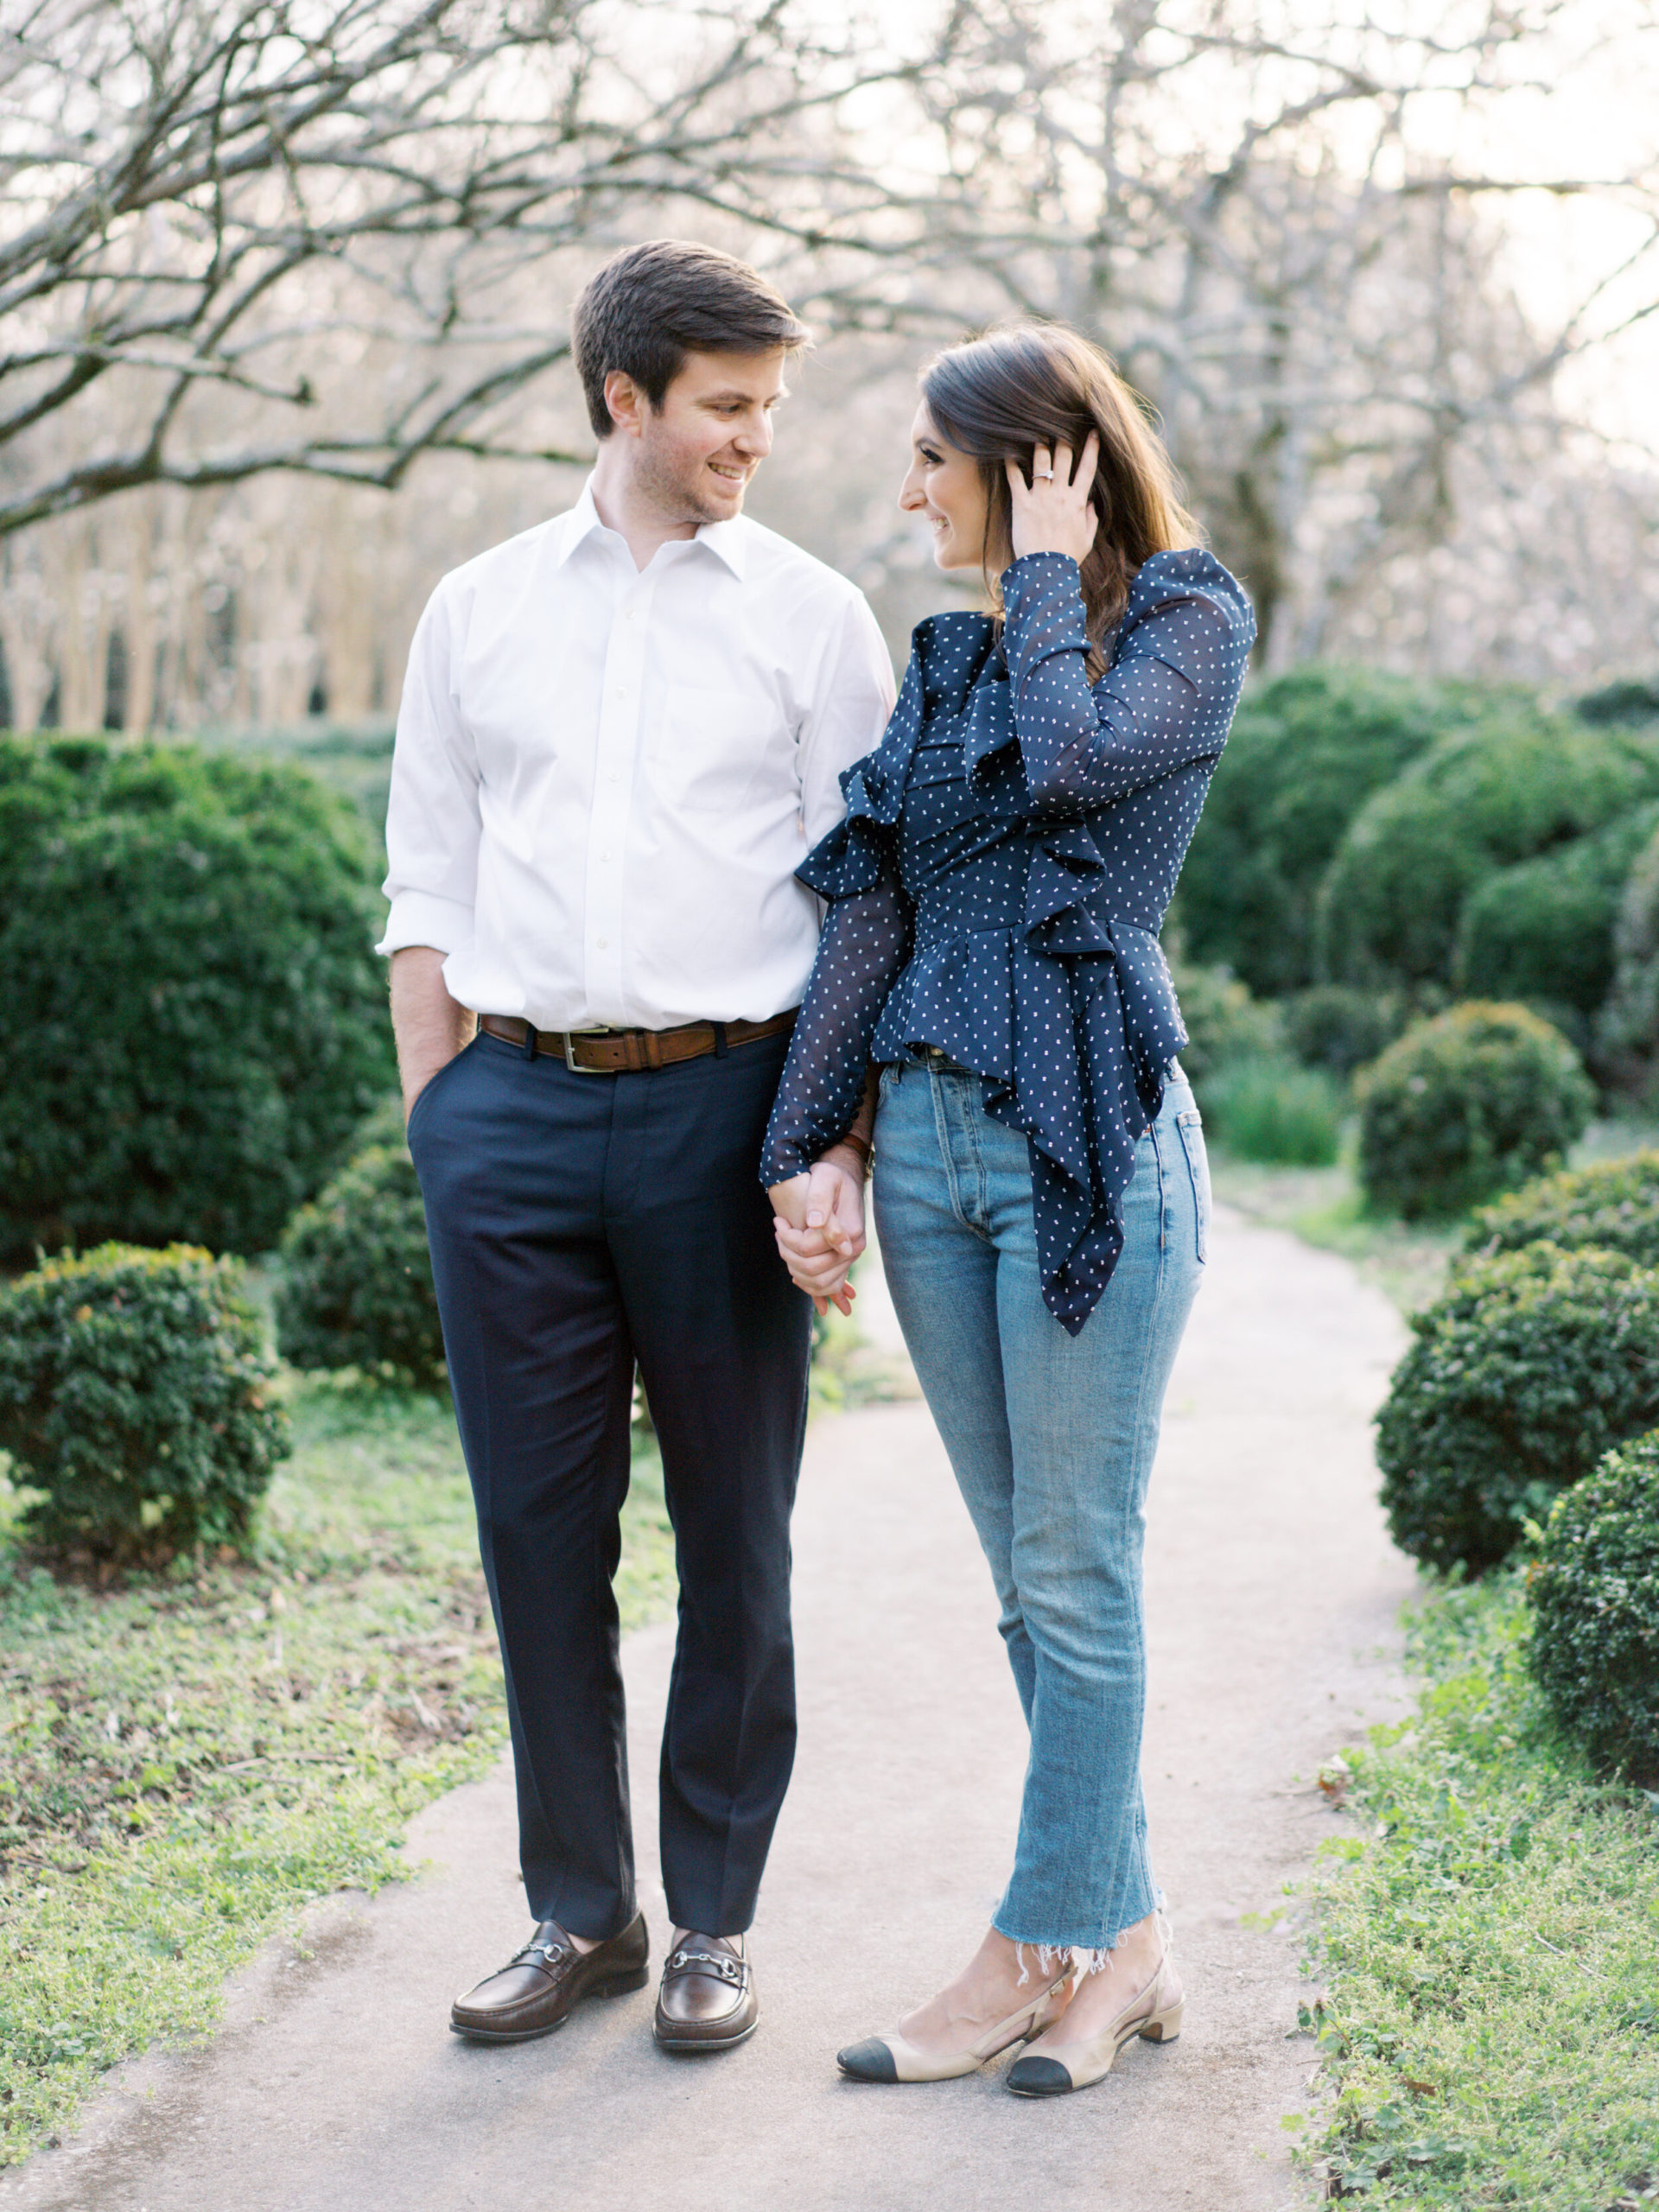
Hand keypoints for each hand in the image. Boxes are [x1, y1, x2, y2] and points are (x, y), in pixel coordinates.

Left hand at [768, 1151, 866, 1315]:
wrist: (845, 1180)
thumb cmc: (832, 1176)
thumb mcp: (824, 1177)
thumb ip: (819, 1199)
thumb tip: (814, 1223)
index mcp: (849, 1230)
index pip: (807, 1248)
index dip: (787, 1237)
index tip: (778, 1221)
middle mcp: (854, 1249)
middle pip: (812, 1269)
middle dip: (787, 1254)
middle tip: (779, 1233)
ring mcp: (850, 1258)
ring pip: (819, 1283)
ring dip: (795, 1270)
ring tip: (786, 1246)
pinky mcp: (844, 1263)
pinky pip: (828, 1286)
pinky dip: (809, 1284)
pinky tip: (795, 1267)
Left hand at [1005, 431, 1098, 565]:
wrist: (1046, 570)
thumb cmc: (1067, 557)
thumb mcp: (1087, 539)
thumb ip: (1091, 519)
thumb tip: (1091, 503)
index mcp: (1078, 501)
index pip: (1088, 468)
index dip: (1092, 448)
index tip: (1094, 432)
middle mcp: (1060, 494)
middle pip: (1064, 457)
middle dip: (1063, 439)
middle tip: (1059, 427)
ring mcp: (1040, 497)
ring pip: (1041, 461)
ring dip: (1039, 444)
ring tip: (1036, 433)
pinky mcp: (1022, 504)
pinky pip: (1015, 478)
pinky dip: (1011, 463)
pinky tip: (1007, 450)